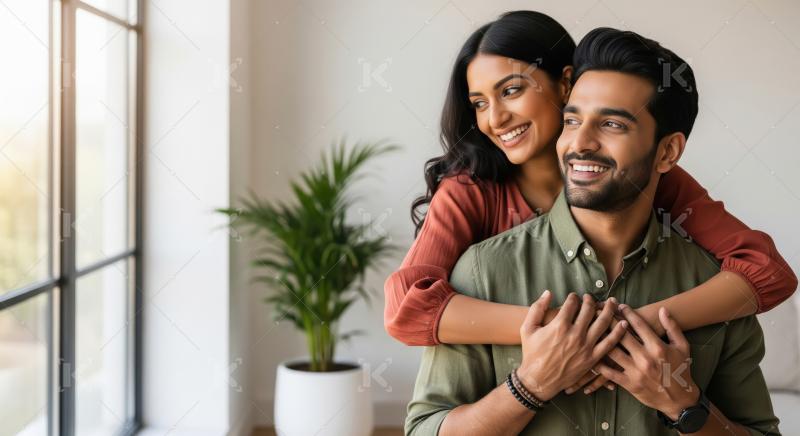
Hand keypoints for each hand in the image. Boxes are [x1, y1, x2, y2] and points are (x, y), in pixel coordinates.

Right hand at [516, 292, 627, 401]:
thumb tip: (548, 292)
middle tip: (591, 298)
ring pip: (603, 323)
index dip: (574, 297)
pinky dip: (618, 332)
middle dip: (591, 300)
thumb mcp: (527, 328)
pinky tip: (623, 323)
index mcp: (559, 325)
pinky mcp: (592, 358)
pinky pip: (609, 343)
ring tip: (613, 302)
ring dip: (609, 310)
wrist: (538, 380)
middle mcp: (575, 334)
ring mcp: (586, 347)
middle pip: (589, 310)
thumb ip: (537, 308)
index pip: (572, 303)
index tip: (575, 297)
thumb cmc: (531, 353)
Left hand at [595, 305, 699, 419]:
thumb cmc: (681, 370)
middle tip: (598, 311)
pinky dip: (599, 364)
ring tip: (591, 329)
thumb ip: (672, 327)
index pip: (639, 325)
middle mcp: (645, 358)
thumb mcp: (682, 347)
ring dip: (601, 339)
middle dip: (608, 321)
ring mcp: (636, 371)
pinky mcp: (629, 384)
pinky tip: (591, 355)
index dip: (627, 313)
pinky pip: (610, 373)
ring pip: (612, 352)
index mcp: (657, 347)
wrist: (679, 399)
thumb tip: (663, 310)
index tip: (618, 305)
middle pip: (621, 335)